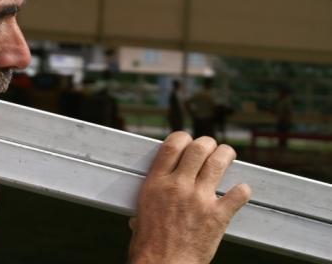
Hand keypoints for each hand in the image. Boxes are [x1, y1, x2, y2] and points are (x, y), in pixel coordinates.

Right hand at [128, 132, 250, 263]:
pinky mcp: (217, 216)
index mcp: (157, 182)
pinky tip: (241, 190)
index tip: (188, 141)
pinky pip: (238, 195)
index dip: (183, 138)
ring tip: (227, 155)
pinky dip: (242, 191)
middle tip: (211, 148)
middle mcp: (178, 185)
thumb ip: (152, 198)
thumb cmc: (148, 245)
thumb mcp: (141, 211)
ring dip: (226, 155)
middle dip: (208, 144)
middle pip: (199, 148)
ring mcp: (199, 199)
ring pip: (219, 163)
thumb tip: (150, 201)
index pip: (173, 145)